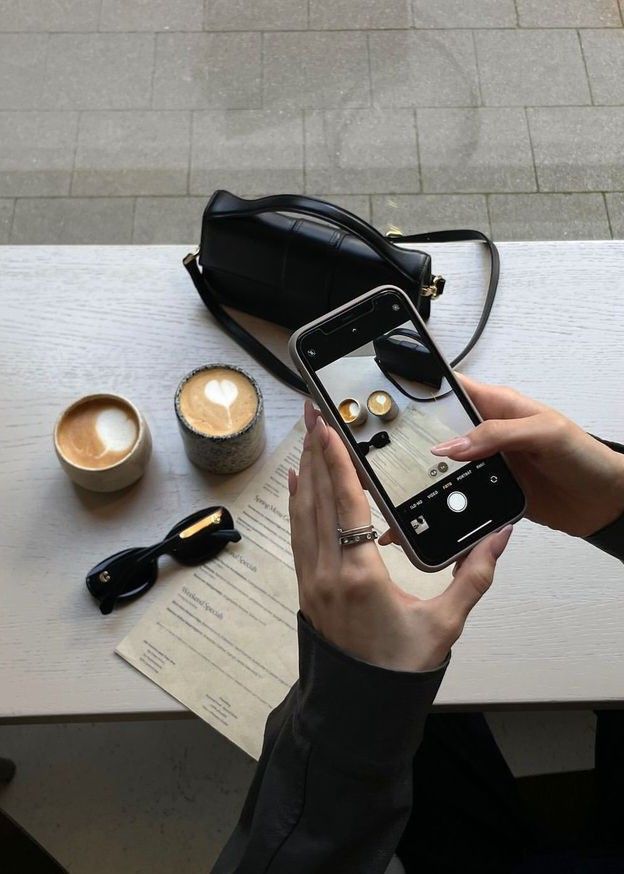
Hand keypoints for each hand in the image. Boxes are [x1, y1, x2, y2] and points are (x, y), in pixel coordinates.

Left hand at [287, 402, 512, 672]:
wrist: (360, 707)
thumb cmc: (401, 668)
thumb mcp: (445, 624)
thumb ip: (474, 576)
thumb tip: (500, 535)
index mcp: (360, 575)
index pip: (345, 504)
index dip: (336, 461)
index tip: (328, 427)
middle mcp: (327, 571)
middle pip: (317, 498)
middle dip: (315, 452)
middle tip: (313, 413)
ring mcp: (312, 579)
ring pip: (303, 513)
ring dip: (305, 472)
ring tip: (307, 436)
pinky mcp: (307, 586)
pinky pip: (297, 534)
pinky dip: (297, 503)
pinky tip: (297, 484)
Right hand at [380, 374, 623, 543]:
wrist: (604, 502)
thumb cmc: (584, 456)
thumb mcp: (544, 433)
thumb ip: (497, 435)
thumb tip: (449, 446)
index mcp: (498, 406)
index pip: (452, 389)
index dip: (422, 389)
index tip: (390, 398)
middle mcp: (486, 433)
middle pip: (438, 430)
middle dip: (411, 437)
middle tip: (381, 450)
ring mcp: (486, 462)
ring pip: (442, 464)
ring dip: (422, 473)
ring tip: (394, 484)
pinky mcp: (488, 491)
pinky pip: (457, 492)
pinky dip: (439, 499)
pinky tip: (422, 509)